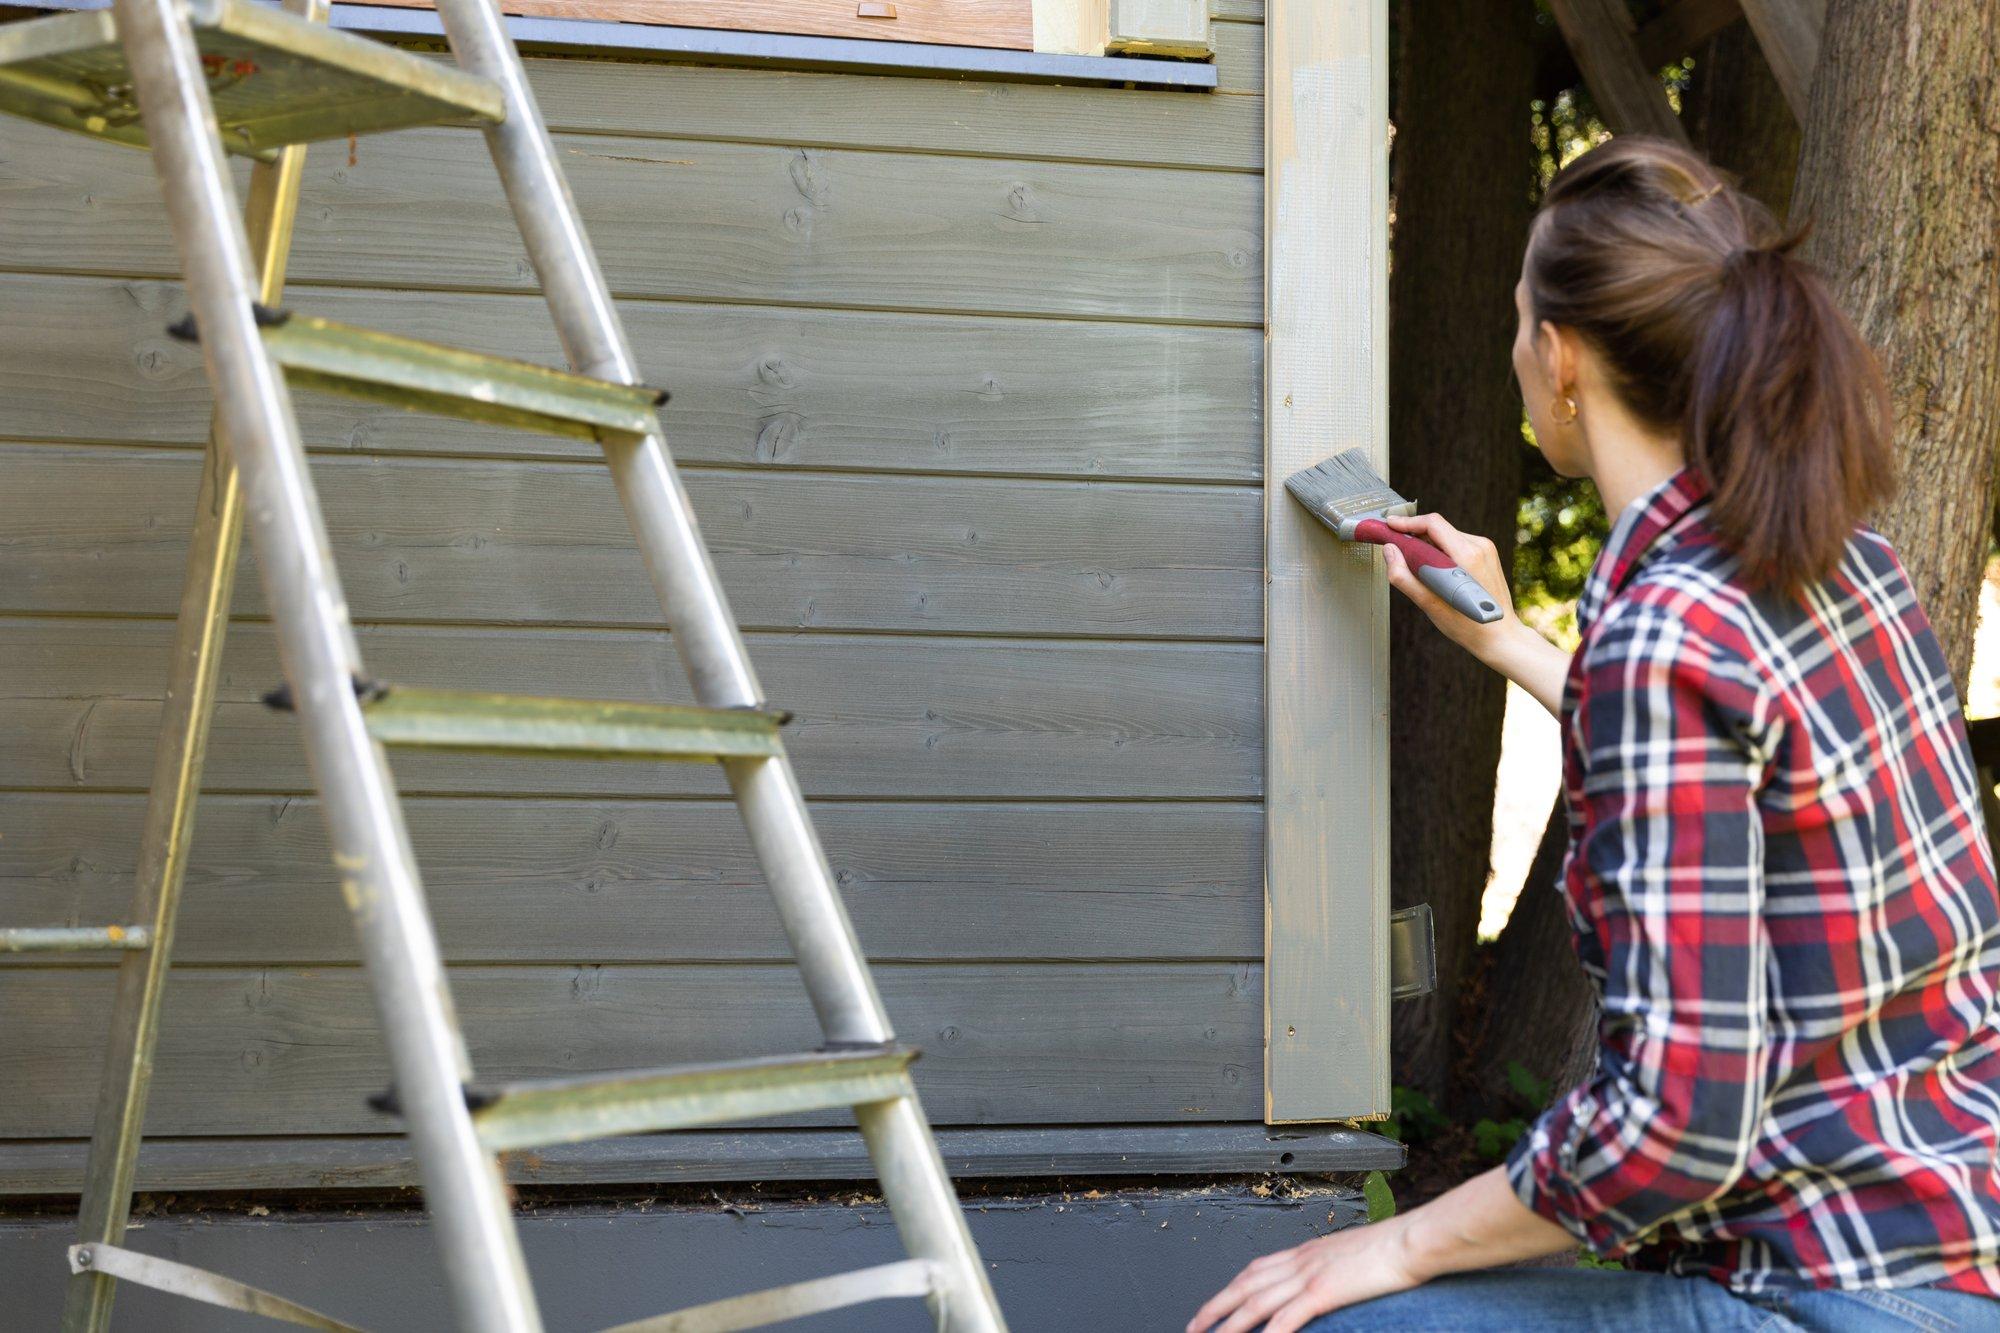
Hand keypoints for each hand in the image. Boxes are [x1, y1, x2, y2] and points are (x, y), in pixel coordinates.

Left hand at [1185, 1214, 1422, 1332]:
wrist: (1412, 1240)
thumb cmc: (1391, 1249)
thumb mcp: (1350, 1256)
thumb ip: (1329, 1270)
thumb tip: (1322, 1284)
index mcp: (1305, 1252)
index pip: (1254, 1270)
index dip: (1229, 1289)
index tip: (1214, 1305)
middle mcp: (1300, 1261)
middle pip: (1244, 1285)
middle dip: (1215, 1307)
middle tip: (1194, 1326)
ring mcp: (1310, 1275)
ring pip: (1255, 1301)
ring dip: (1229, 1324)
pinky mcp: (1324, 1291)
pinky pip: (1287, 1316)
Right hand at [1377, 514, 1570, 716]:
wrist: (1500, 636)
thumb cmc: (1469, 626)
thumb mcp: (1429, 604)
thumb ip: (1404, 576)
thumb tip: (1389, 551)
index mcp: (1467, 555)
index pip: (1432, 524)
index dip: (1407, 523)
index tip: (1390, 526)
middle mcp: (1479, 546)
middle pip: (1439, 528)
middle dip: (1414, 535)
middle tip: (1397, 549)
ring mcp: (1486, 549)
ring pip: (1447, 536)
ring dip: (1428, 546)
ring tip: (1417, 566)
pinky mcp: (1487, 555)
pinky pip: (1457, 544)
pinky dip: (1441, 552)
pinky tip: (1436, 571)